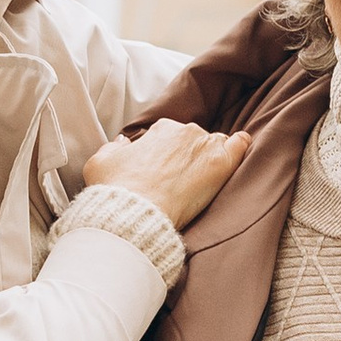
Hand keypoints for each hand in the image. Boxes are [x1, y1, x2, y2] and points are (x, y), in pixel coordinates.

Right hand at [86, 120, 253, 230]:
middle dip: (189, 156)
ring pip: (216, 145)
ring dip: (211, 156)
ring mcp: (205, 146)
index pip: (171, 136)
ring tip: (204, 178)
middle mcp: (184, 131)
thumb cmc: (116, 189)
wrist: (136, 212)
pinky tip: (240, 150)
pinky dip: (241, 146)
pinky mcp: (222, 164)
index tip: (164, 171)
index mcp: (160, 129)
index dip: (167, 154)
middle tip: (181, 180)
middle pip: (194, 140)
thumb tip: (124, 142)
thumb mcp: (100, 162)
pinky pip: (240, 146)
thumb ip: (113, 148)